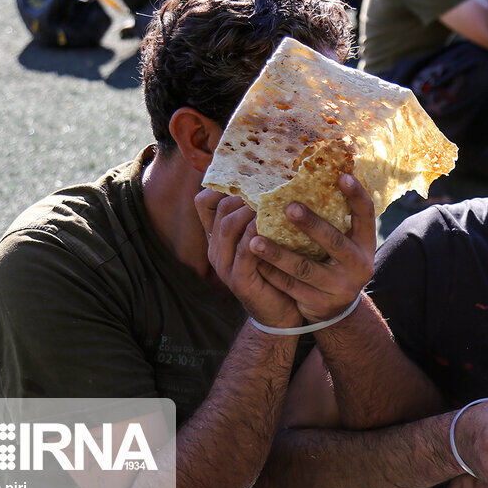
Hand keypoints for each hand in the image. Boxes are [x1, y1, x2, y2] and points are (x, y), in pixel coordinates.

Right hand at [195, 190, 301, 328]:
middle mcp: (216, 248)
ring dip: (252, 209)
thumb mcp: (268, 241)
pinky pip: (245, 249)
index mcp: (219, 237)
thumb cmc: (278, 270)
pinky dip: (259, 234)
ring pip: (229, 225)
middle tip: (272, 182)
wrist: (282, 314)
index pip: (205, 201)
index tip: (252, 172)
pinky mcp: (239, 280)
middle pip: (220, 208)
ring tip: (275, 198)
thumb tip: (281, 181)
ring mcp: (224, 265)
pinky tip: (275, 224)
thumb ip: (265, 217)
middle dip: (245, 192)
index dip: (223, 184)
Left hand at [241, 174, 377, 323]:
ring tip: (255, 240)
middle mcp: (358, 265)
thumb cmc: (335, 261)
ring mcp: (340, 287)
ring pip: (305, 269)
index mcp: (365, 243)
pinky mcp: (320, 304)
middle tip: (289, 207)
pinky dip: (271, 273)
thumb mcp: (345, 242)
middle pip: (335, 242)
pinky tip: (253, 261)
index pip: (366, 215)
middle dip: (312, 225)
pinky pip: (291, 287)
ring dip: (278, 254)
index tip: (342, 176)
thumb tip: (319, 174)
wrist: (337, 308)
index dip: (357, 196)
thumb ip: (336, 218)